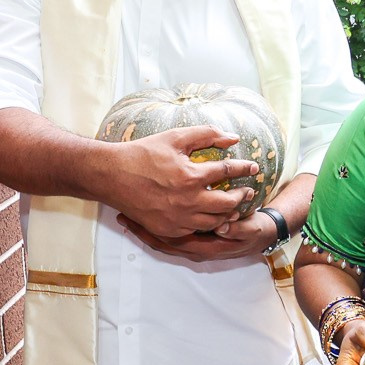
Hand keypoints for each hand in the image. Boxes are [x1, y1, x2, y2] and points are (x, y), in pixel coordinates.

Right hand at [96, 126, 258, 236]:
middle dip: (242, 196)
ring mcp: (179, 219)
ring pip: (215, 221)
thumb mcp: (175, 137)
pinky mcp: (169, 230)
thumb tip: (233, 137)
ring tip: (233, 205)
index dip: (243, 167)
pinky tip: (210, 216)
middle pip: (228, 203)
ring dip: (228, 213)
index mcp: (192, 177)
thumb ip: (206, 134)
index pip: (228, 171)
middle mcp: (188, 201)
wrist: (112, 176)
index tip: (252, 167)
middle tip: (247, 190)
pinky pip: (196, 230)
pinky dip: (207, 223)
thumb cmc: (142, 154)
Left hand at [119, 204, 277, 262]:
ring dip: (145, 228)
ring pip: (162, 237)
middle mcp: (194, 248)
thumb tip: (221, 225)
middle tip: (121, 217)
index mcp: (204, 248)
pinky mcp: (194, 235)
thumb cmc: (253, 230)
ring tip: (127, 214)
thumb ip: (235, 228)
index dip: (149, 234)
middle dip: (140, 231)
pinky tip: (146, 214)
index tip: (131, 222)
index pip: (170, 243)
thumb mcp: (248, 229)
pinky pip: (170, 233)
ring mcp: (193, 243)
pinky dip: (155, 225)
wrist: (261, 235)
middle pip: (160, 242)